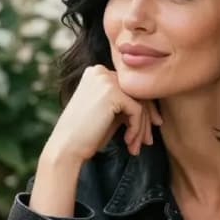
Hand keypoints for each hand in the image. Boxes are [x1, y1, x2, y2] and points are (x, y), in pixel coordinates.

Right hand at [41, 65, 162, 164]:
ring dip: (141, 128)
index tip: (146, 133)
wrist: (67, 147)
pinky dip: (137, 129)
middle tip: (147, 142)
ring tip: (136, 147)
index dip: (143, 111)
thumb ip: (125, 105)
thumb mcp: (108, 115)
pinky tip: (128, 142)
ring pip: (141, 102)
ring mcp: (106, 79)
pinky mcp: (112, 92)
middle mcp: (101, 71)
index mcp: (97, 74)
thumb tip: (153, 110)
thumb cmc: (86, 136)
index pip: (130, 88)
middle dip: (146, 120)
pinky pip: (138, 111)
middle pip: (138, 93)